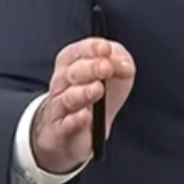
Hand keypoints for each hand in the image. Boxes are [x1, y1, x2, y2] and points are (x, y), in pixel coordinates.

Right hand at [30, 37, 135, 173]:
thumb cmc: (95, 99)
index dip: (91, 48)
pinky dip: (76, 120)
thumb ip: (119, 61)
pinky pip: (67, 125)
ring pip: (68, 97)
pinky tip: (86, 116)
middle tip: (106, 68)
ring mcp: (59, 109)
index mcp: (71, 65)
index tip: (106, 49)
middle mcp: (61, 84)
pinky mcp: (61, 132)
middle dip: (90, 68)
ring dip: (83, 92)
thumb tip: (124, 63)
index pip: (76, 52)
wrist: (73, 135)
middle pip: (72, 72)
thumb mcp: (112, 75)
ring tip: (98, 89)